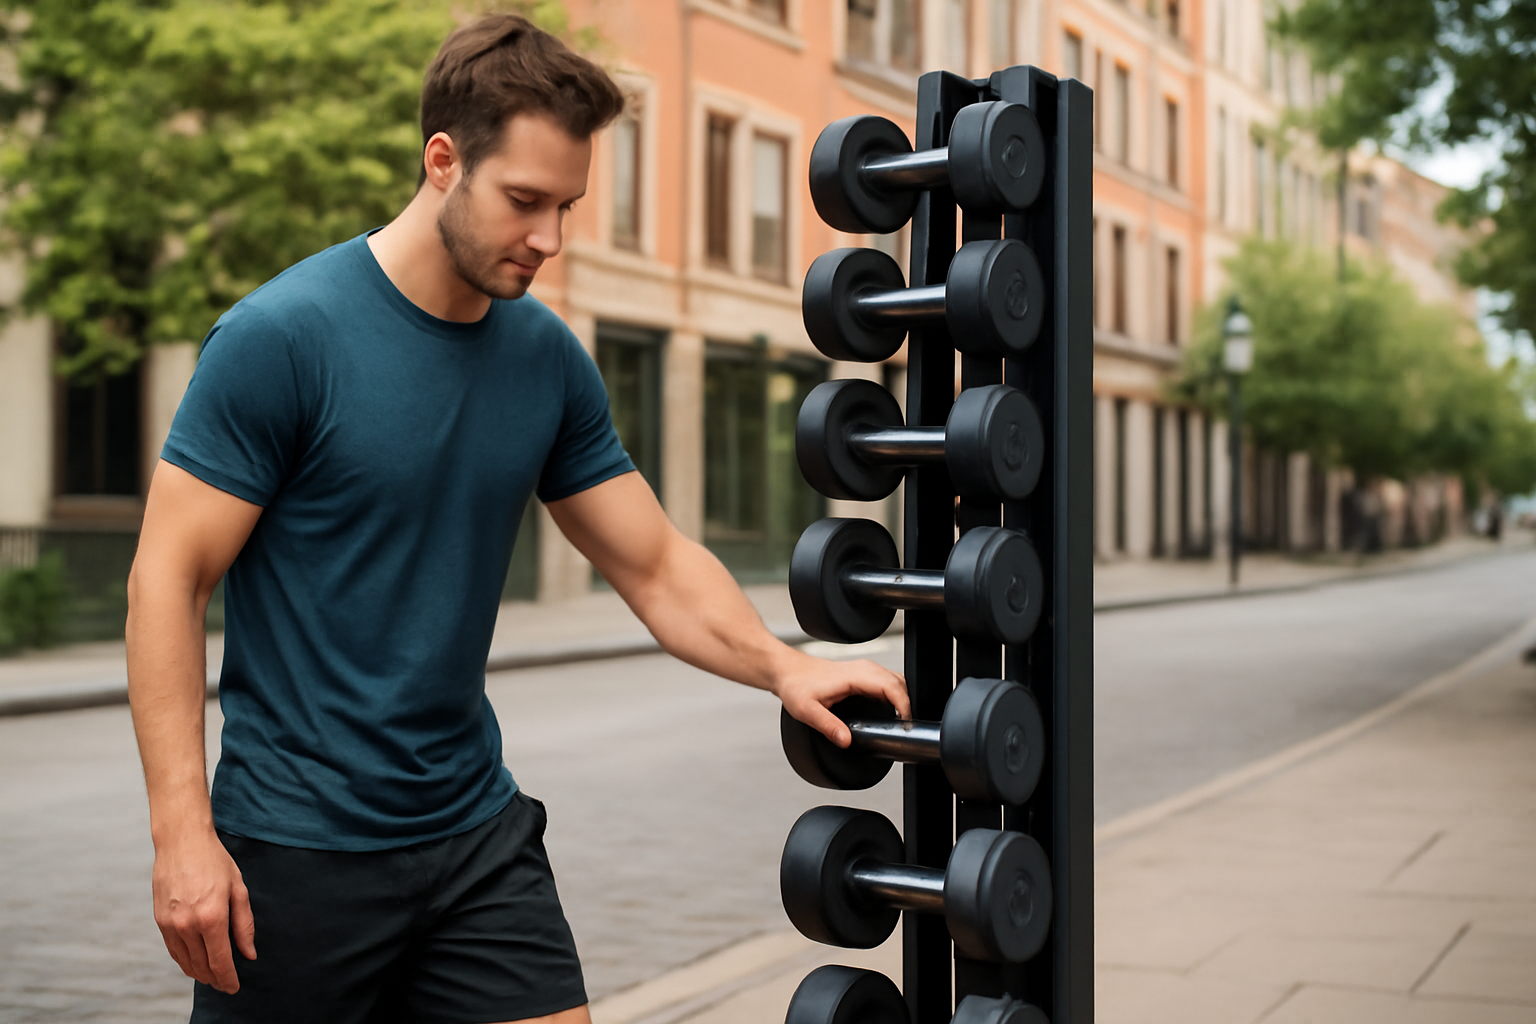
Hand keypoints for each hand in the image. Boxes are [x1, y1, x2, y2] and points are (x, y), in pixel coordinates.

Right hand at [151, 829, 255, 993]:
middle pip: (202, 965)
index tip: (234, 987)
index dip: (228, 978)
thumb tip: (249, 954)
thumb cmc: (215, 862)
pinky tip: (194, 963)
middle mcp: (188, 925)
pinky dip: (184, 961)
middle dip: (215, 979)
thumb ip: (245, 925)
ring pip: (185, 961)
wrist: (182, 842)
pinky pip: (173, 950)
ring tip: (212, 977)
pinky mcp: (159, 920)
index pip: (221, 961)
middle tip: (225, 984)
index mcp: (212, 917)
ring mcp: (171, 924)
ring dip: (199, 973)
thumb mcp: (238, 890)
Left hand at [773, 649, 909, 747]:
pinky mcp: (864, 674)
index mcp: (855, 676)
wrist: (788, 671)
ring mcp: (865, 669)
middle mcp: (865, 669)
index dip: (904, 707)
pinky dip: (896, 697)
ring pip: (897, 682)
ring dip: (903, 701)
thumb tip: (846, 741)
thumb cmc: (796, 686)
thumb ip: (827, 726)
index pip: (893, 688)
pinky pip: (889, 683)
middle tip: (903, 730)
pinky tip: (890, 713)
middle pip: (900, 684)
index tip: (904, 726)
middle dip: (907, 706)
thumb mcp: (806, 710)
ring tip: (899, 724)